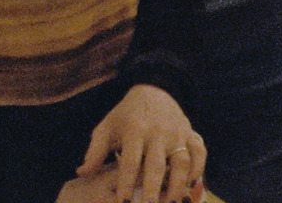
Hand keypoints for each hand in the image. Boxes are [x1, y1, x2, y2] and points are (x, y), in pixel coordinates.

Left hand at [76, 84, 206, 202]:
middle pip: (156, 164)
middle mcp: (158, 132)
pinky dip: (198, 169)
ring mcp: (178, 132)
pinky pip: (200, 152)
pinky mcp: (191, 133)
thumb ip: (95, 151)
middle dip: (152, 189)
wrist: (154, 90)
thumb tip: (82, 173)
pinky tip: (191, 185)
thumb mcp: (107, 127)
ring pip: (182, 161)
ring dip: (178, 184)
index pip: (130, 161)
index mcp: (135, 130)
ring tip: (172, 202)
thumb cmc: (126, 115)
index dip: (126, 183)